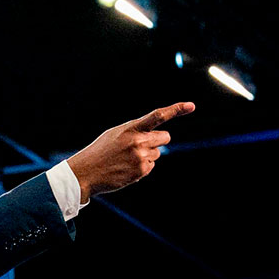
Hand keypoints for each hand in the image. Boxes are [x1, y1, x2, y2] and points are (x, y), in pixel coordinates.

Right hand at [66, 102, 194, 200]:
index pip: (158, 116)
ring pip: (158, 153)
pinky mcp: (141, 171)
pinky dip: (142, 167)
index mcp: (131, 128)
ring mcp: (141, 157)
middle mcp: (138, 141)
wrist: (86, 173)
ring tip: (127, 159)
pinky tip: (126, 168)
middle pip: (165, 137)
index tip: (191, 106)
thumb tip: (157, 138)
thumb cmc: (101, 151)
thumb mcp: (116, 134)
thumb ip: (136, 132)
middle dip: (158, 140)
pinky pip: (151, 166)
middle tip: (142, 144)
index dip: (176, 109)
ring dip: (148, 155)